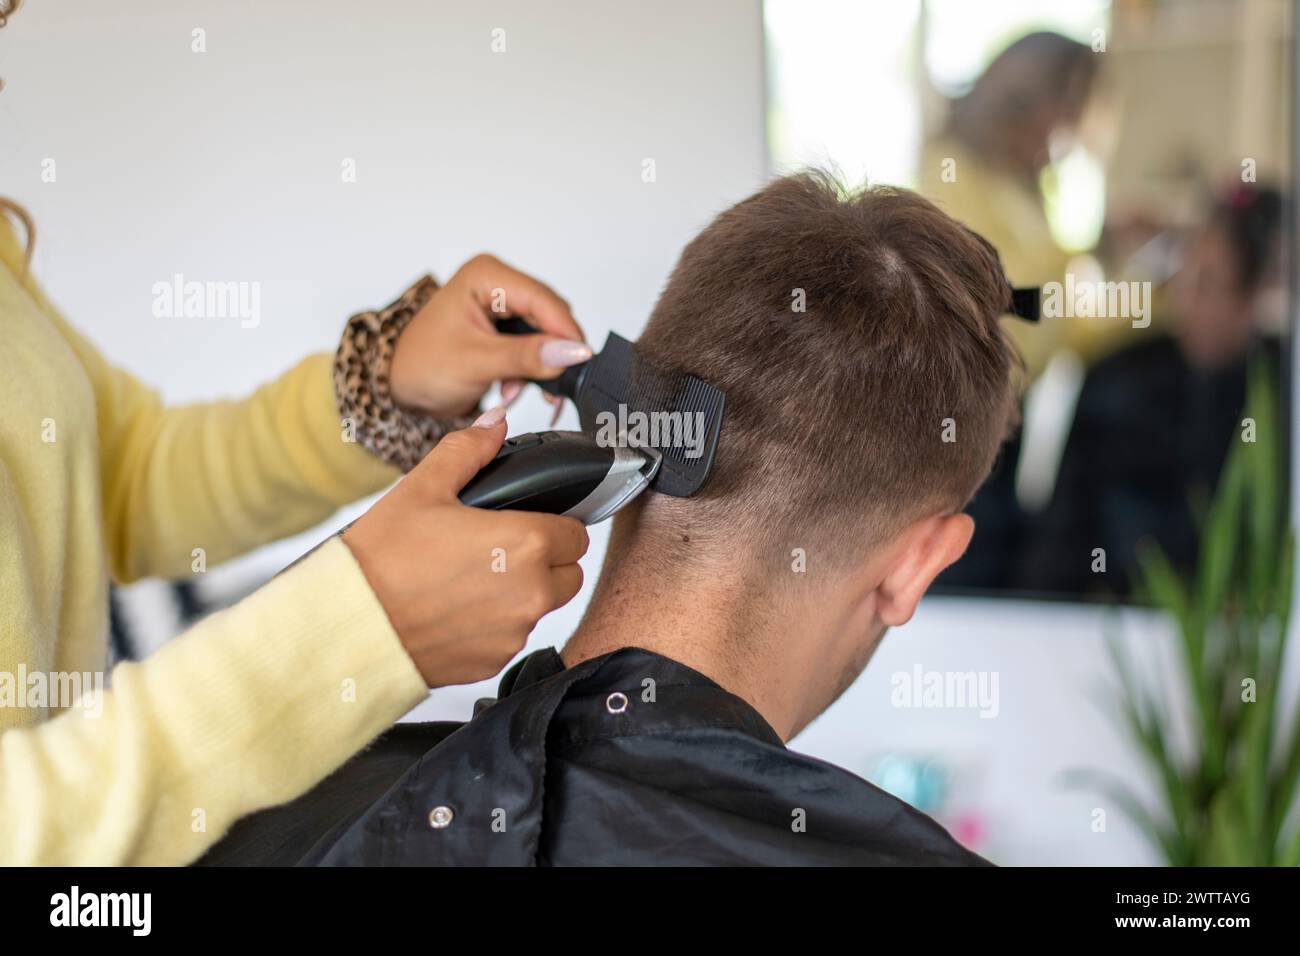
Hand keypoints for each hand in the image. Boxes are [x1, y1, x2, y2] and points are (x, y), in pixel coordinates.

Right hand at [342, 408, 588, 687]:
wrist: (347, 625)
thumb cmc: (381, 558)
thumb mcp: (423, 487)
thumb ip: (469, 451)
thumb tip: (496, 425)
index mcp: (527, 543)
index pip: (577, 534)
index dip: (555, 524)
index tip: (529, 522)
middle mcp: (531, 593)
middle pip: (569, 574)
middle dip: (547, 560)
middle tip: (501, 548)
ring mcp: (514, 633)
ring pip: (542, 607)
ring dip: (522, 593)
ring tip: (472, 577)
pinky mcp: (493, 662)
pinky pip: (511, 637)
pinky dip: (495, 624)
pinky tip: (457, 608)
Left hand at [390, 253, 590, 419]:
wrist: (399, 387)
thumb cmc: (421, 365)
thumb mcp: (476, 362)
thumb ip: (527, 356)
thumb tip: (572, 352)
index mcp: (486, 276)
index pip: (542, 299)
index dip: (564, 331)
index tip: (581, 361)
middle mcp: (497, 283)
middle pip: (548, 315)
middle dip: (551, 351)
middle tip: (551, 385)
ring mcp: (501, 304)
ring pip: (545, 332)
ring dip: (539, 364)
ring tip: (519, 389)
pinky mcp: (504, 326)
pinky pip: (535, 344)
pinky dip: (531, 369)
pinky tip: (514, 387)